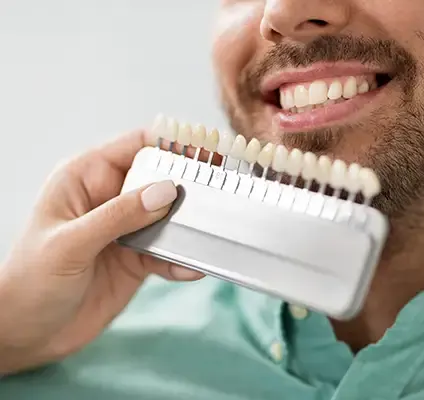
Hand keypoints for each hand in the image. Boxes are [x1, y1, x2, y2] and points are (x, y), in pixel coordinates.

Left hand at [0, 130, 203, 373]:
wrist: (27, 333)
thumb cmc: (30, 281)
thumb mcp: (71, 244)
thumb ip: (119, 216)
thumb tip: (166, 191)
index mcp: (86, 178)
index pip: (136, 146)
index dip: (171, 143)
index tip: (206, 149)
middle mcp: (110, 199)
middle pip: (161, 179)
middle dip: (189, 186)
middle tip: (219, 193)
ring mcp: (127, 229)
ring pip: (170, 217)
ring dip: (190, 227)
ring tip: (210, 234)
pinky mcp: (138, 259)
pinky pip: (169, 252)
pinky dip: (183, 259)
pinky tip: (192, 268)